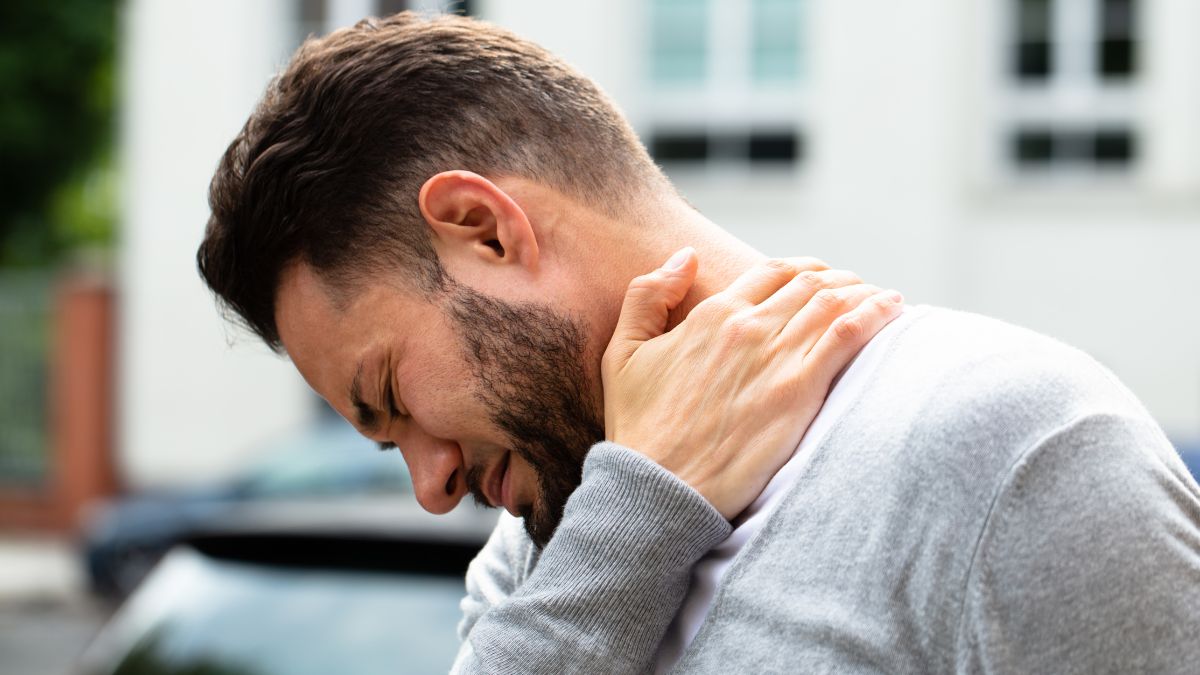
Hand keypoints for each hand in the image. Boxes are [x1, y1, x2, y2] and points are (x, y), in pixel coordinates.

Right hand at [602, 248, 903, 518]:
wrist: (659, 487)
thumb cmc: (639, 429)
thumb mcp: (622, 353)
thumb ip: (648, 296)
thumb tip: (685, 256)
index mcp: (712, 315)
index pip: (772, 272)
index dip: (803, 270)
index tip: (821, 278)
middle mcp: (747, 327)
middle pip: (810, 283)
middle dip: (841, 279)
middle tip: (859, 290)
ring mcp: (776, 357)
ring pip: (835, 301)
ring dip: (865, 292)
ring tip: (884, 298)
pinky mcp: (799, 391)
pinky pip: (848, 335)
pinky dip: (876, 314)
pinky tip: (893, 310)